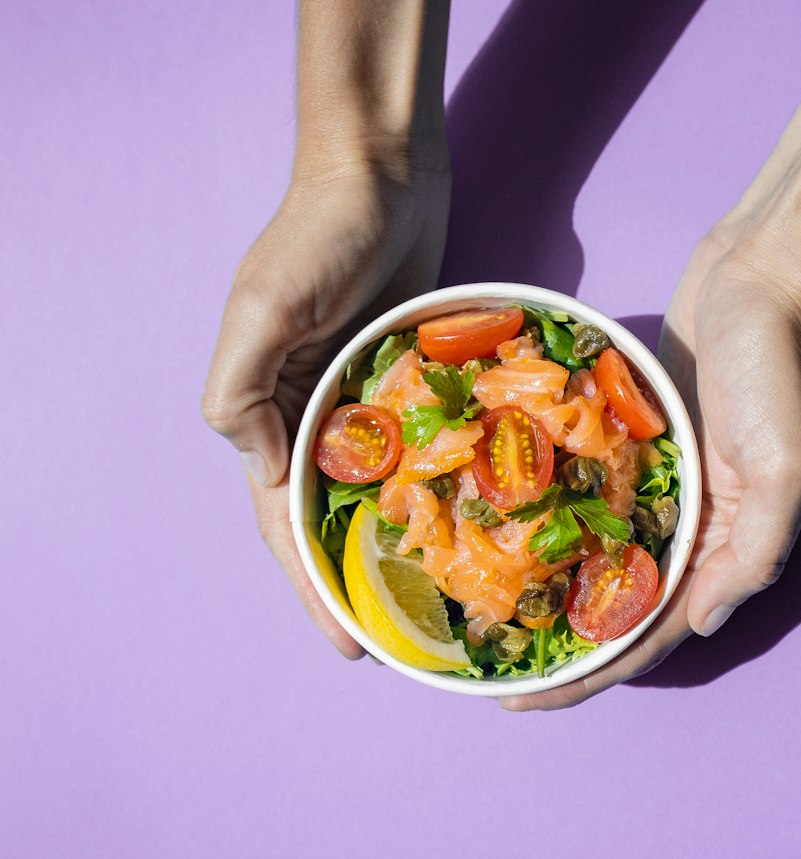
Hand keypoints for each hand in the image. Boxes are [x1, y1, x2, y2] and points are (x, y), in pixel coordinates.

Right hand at [202, 163, 449, 655]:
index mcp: (271, 413)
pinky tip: (463, 529)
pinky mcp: (408, 386)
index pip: (285, 524)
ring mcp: (364, 406)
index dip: (312, 589)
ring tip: (436, 607)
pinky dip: (432, 494)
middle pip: (331, 524)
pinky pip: (419, 454)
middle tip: (400, 644)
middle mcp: (314, 419)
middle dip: (358, 586)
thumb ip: (243, 391)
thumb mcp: (264, 307)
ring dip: (396, 550)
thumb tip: (264, 473)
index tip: (348, 646)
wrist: (382, 177)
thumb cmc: (319, 236)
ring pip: (377, 497)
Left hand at [500, 227, 800, 709]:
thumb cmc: (778, 372)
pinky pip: (585, 499)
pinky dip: (551, 523)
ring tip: (485, 616)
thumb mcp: (787, 469)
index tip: (524, 700)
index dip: (590, 675)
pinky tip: (501, 533)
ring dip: (548, 592)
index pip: (648, 634)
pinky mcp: (633, 447)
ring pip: (594, 560)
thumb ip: (753, 555)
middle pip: (613, 610)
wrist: (761, 282)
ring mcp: (656, 488)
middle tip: (488, 671)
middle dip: (557, 648)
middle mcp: (685, 528)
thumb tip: (698, 625)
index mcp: (720, 546)